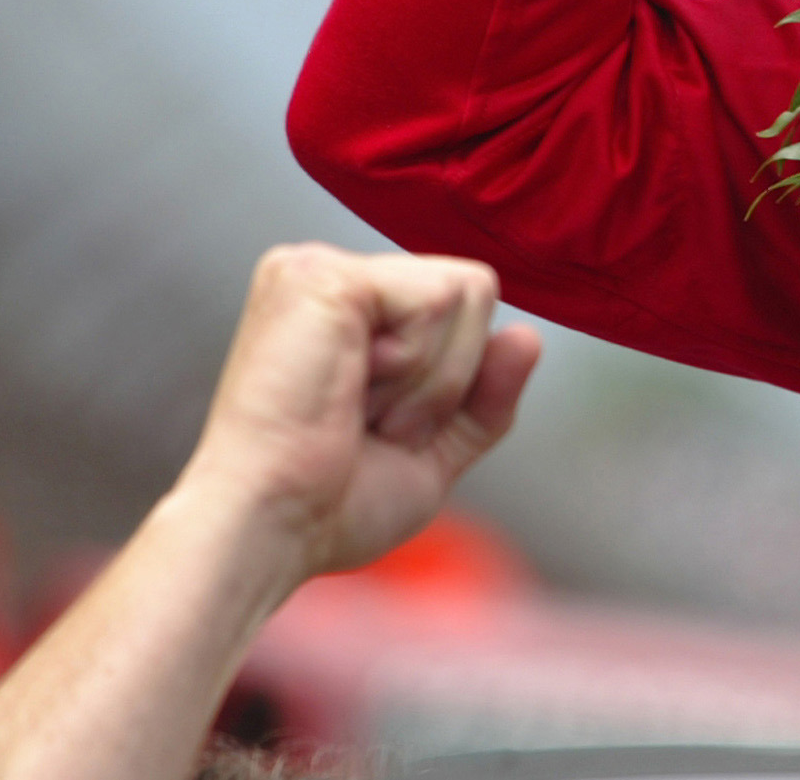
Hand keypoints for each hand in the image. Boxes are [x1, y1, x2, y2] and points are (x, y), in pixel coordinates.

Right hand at [176, 244, 539, 585]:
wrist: (271, 531)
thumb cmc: (330, 506)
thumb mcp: (435, 450)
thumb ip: (486, 395)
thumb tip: (528, 336)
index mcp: (348, 310)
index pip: (465, 306)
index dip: (453, 381)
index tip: (381, 429)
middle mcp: (330, 276)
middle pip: (476, 291)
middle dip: (449, 377)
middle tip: (369, 421)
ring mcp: (320, 268)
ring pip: (467, 291)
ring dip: (432, 377)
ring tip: (356, 409)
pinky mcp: (322, 275)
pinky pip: (440, 298)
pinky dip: (417, 364)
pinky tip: (350, 391)